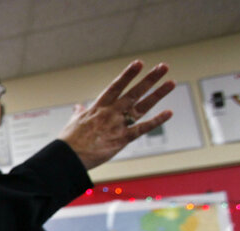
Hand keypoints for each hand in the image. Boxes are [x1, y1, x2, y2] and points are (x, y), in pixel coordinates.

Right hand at [59, 60, 175, 169]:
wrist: (68, 158)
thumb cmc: (69, 141)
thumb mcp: (74, 122)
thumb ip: (79, 112)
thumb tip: (78, 106)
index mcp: (98, 107)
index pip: (116, 86)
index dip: (128, 74)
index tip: (139, 63)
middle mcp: (110, 113)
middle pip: (134, 92)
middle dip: (149, 79)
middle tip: (163, 67)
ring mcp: (117, 125)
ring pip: (141, 107)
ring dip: (157, 94)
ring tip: (170, 83)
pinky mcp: (121, 139)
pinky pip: (142, 129)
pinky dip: (156, 121)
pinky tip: (169, 113)